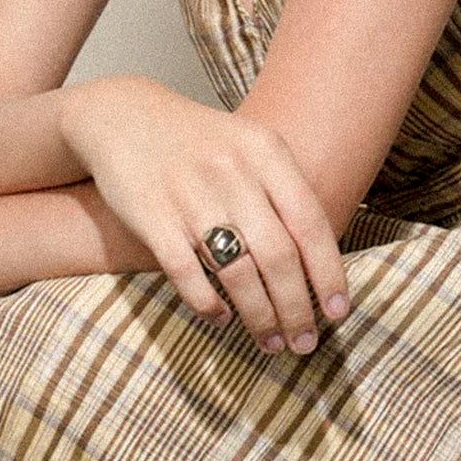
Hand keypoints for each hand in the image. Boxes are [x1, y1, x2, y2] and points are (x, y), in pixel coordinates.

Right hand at [63, 75, 350, 354]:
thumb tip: (322, 263)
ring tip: (270, 342)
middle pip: (278, 256)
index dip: (329, 274)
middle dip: (296, 309)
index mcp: (265, 151)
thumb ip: (284, 193)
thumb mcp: (249, 147)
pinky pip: (186, 273)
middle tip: (304, 343)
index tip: (337, 313)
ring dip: (259, 316)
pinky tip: (221, 318)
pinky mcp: (151, 215)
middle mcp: (232, 171)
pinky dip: (207, 303)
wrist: (123, 118)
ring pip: (238, 271)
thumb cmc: (199, 144)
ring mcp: (190, 194)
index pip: (311, 223)